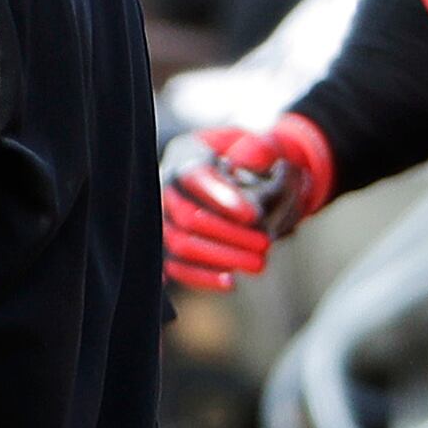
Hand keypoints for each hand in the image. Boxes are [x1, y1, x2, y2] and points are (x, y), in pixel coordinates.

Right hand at [159, 116, 335, 288]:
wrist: (236, 179)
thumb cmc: (247, 160)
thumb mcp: (259, 146)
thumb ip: (260, 150)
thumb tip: (248, 163)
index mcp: (187, 155)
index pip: (195, 176)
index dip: (222, 196)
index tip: (255, 215)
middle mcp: (165, 186)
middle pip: (185, 215)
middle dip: (228, 233)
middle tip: (266, 244)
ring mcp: (161, 217)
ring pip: (177, 243)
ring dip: (219, 257)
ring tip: (259, 264)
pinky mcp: (164, 245)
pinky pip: (173, 266)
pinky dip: (200, 277)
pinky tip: (230, 281)